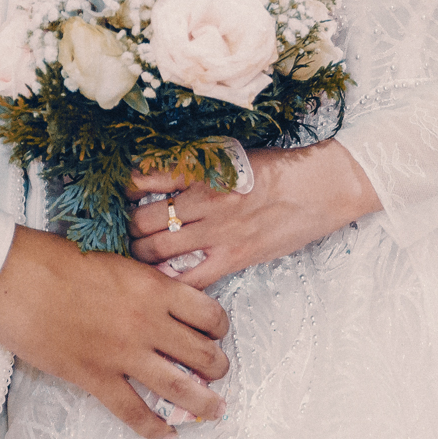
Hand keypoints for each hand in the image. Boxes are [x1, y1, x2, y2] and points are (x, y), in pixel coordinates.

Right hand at [0, 225, 229, 438]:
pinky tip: (166, 434)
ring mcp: (122, 354)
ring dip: (203, 401)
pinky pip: (134, 412)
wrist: (12, 276)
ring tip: (214, 408)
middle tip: (217, 371)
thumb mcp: (111, 258)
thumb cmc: (54, 258)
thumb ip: (139, 281)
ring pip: (180, 387)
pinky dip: (155, 428)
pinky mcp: (95, 378)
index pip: (207, 312)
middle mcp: (146, 322)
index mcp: (152, 286)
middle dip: (217, 366)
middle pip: (203, 353)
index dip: (218, 326)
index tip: (216, 332)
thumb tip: (156, 297)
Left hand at [127, 141, 381, 289]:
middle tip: (119, 231)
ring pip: (159, 250)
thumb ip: (197, 166)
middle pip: (145, 219)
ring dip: (140, 254)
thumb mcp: (232, 155)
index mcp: (202, 169)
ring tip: (134, 255)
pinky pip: (192, 278)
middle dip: (126, 227)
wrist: (321, 185)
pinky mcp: (235, 257)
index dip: (124, 189)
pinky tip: (159, 283)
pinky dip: (171, 282)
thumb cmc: (278, 167)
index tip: (115, 195)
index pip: (146, 179)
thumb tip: (159, 176)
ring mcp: (218, 232)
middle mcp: (204, 200)